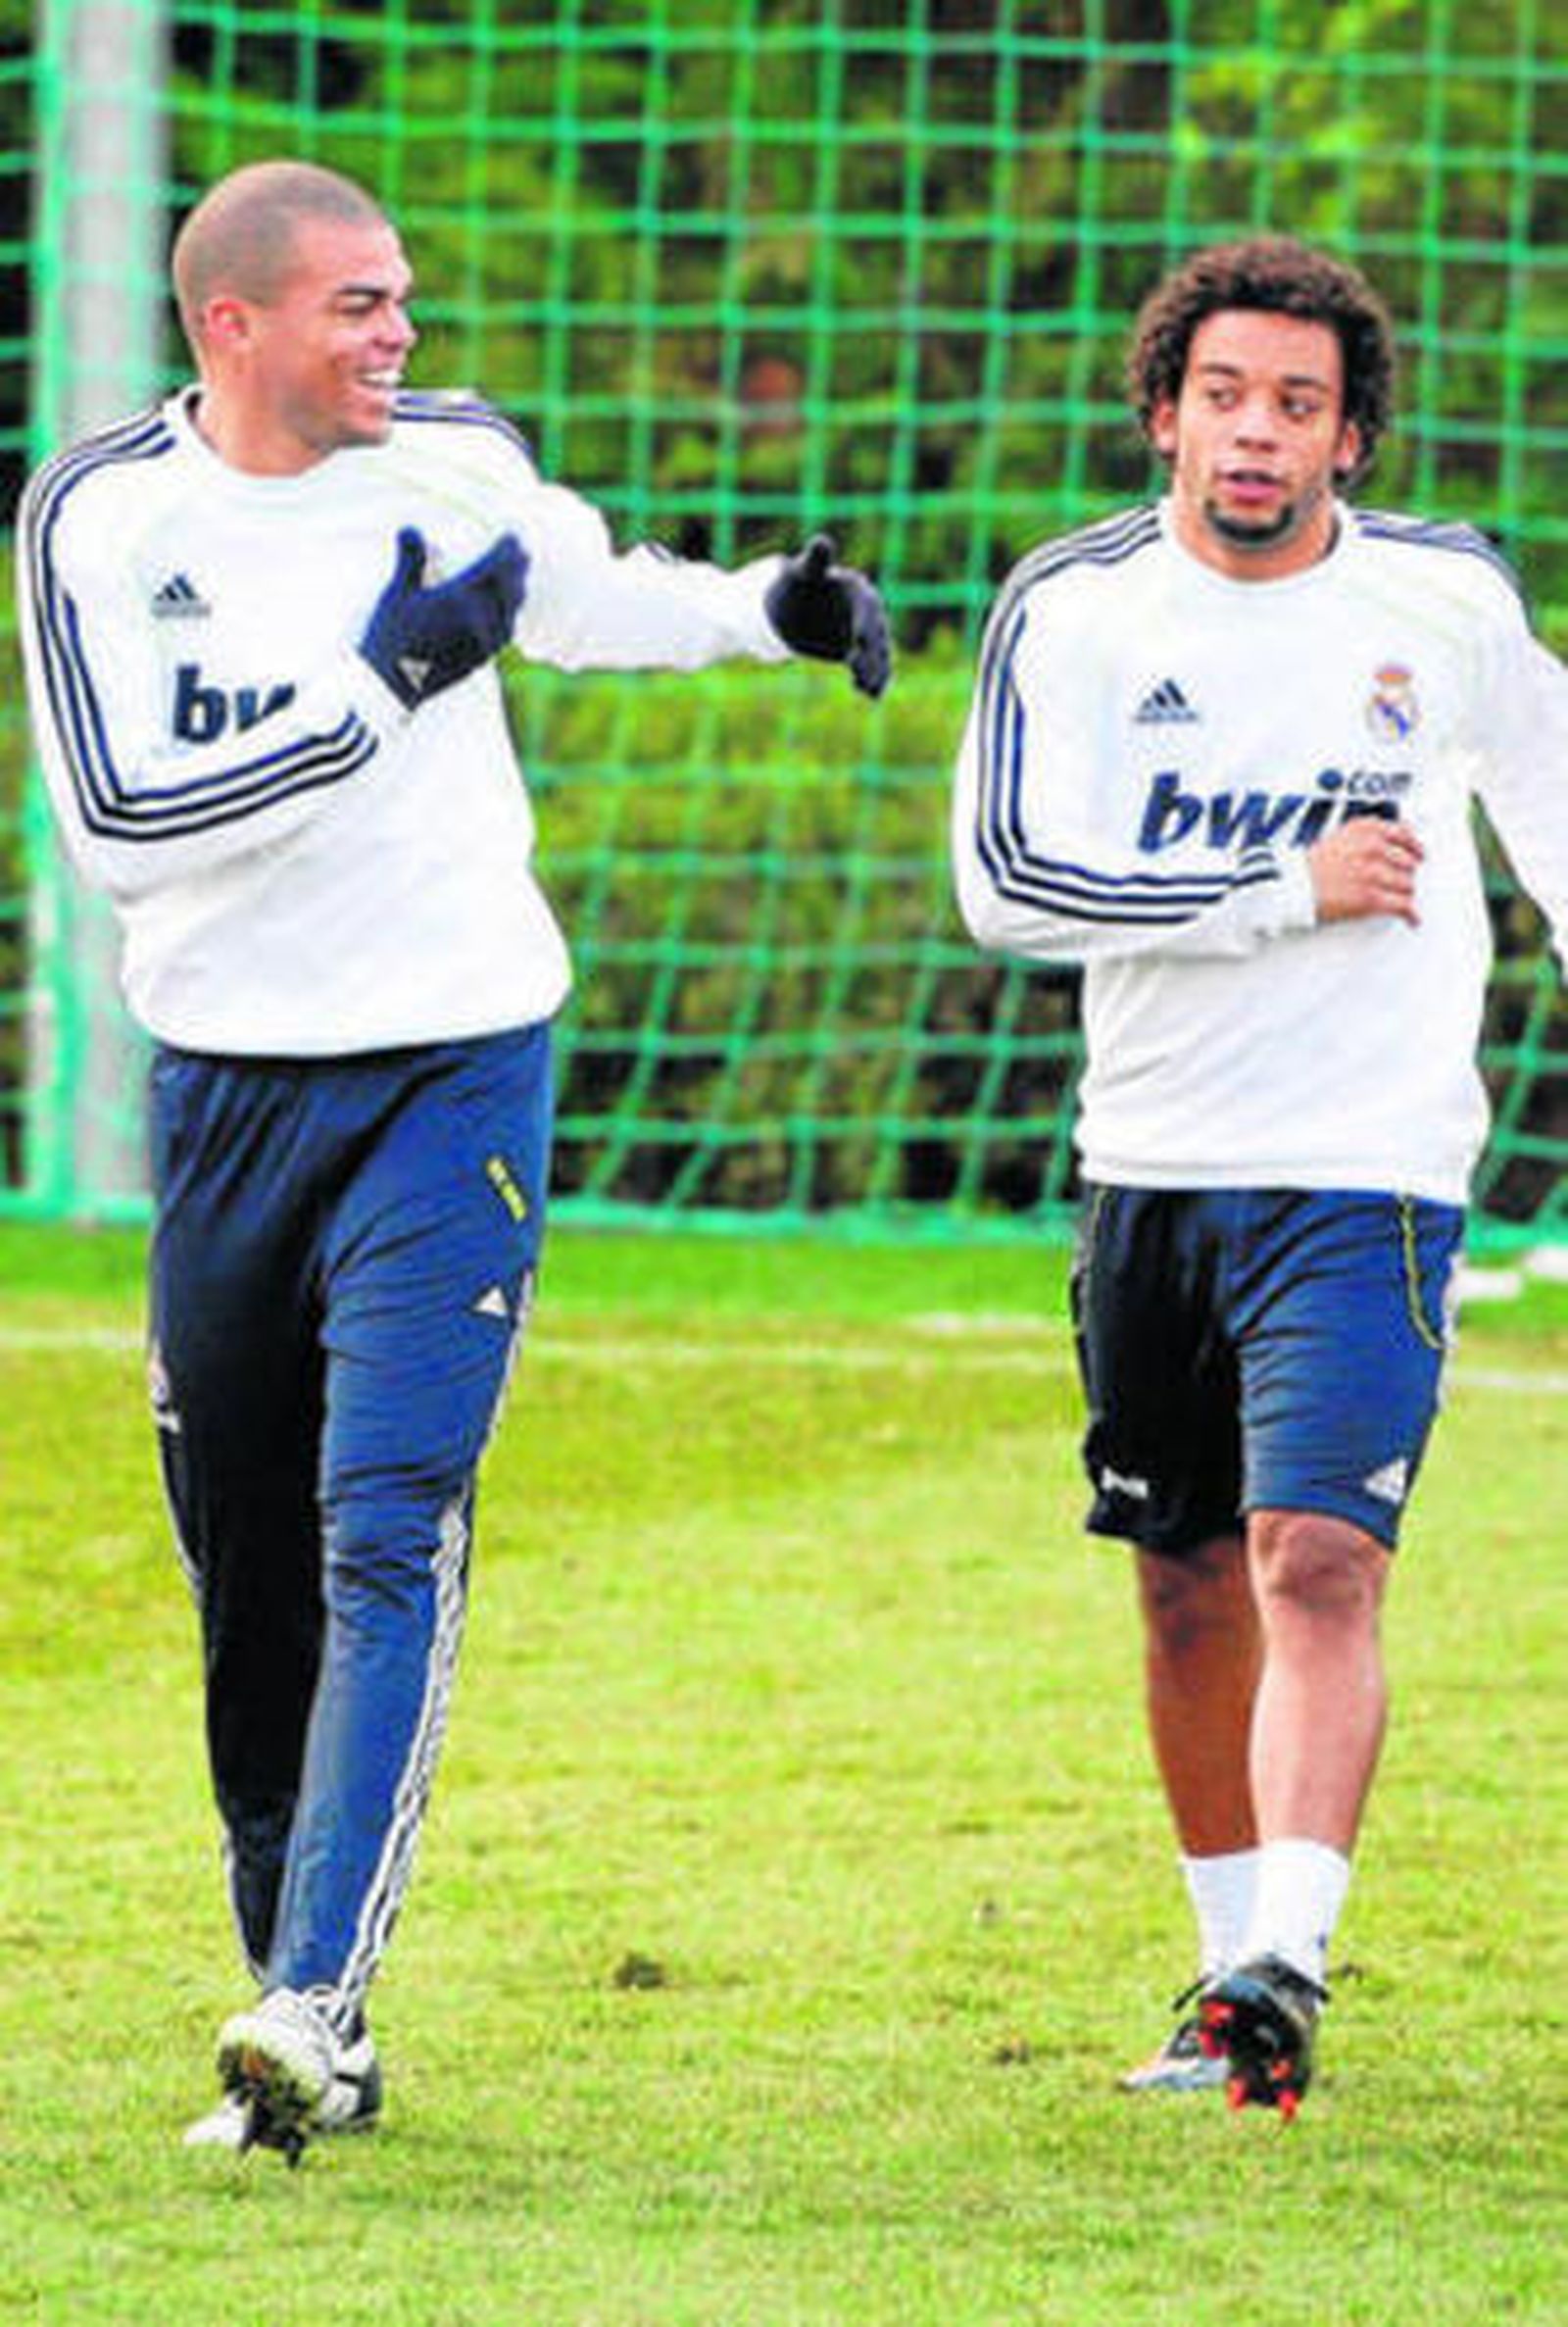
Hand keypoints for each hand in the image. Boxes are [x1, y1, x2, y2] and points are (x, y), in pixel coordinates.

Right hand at [359, 526, 527, 708]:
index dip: (507, 550)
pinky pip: (505, 633)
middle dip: (517, 569)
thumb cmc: (389, 638)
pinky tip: (507, 614)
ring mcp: (483, 642)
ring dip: (516, 592)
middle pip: (509, 588)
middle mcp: (479, 620)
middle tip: (522, 554)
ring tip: (519, 579)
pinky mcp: (481, 659)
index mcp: (460, 599)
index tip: (512, 537)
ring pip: (510, 612)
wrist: (392, 688)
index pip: (495, 567)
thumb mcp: (397, 594)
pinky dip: (510, 616)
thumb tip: (409, 528)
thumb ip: (410, 560)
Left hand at [764, 533, 891, 697]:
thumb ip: (815, 560)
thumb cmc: (797, 585)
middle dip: (872, 653)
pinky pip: (870, 667)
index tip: (857, 642)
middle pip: (875, 635)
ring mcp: (865, 633)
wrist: (792, 606)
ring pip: (877, 654)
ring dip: (877, 672)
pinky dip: (873, 681)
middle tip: (859, 668)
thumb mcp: (804, 573)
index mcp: (859, 590)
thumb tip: (821, 541)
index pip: (867, 608)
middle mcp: (868, 612)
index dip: (864, 625)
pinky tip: (871, 695)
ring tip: (870, 690)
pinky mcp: (859, 651)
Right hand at [1309, 814, 1424, 926]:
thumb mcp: (1340, 837)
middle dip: (1406, 873)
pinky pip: (1402, 905)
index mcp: (1365, 829)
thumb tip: (1393, 847)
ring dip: (1405, 894)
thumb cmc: (1311, 867)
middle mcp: (1372, 847)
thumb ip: (1367, 838)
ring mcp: (1372, 873)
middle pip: (1409, 862)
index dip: (1414, 846)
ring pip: (1408, 884)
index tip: (1419, 853)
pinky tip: (1412, 917)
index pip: (1403, 833)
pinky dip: (1410, 914)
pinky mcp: (1371, 898)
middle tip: (1403, 881)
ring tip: (1400, 899)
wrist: (1293, 887)